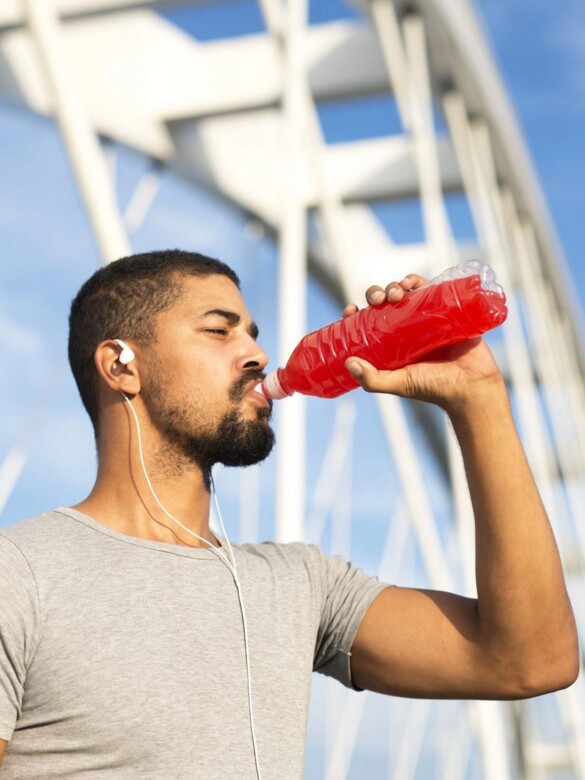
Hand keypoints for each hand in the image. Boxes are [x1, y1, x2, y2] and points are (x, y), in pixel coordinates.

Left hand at [342, 274, 503, 411]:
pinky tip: (411, 282)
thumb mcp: (399, 384)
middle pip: (384, 302)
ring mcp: (427, 317)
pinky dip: (417, 281)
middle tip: (379, 299)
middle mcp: (407, 329)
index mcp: (391, 344)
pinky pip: (430, 288)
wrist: (472, 385)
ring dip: (395, 285)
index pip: (368, 322)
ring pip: (405, 292)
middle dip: (377, 294)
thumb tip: (348, 362)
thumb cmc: (435, 388)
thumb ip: (373, 379)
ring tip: (396, 292)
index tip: (351, 310)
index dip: (356, 313)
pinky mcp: (446, 309)